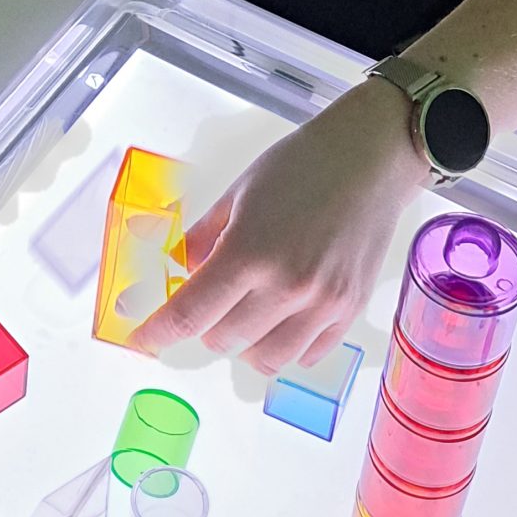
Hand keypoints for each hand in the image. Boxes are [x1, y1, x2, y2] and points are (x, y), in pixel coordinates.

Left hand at [131, 77, 424, 372]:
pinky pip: (306, 356)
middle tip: (210, 298)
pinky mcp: (350, 311)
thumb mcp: (239, 193)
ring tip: (247, 310)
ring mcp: (322, 304)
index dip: (158, 333)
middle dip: (205, 324)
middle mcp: (286, 286)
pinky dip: (284, 345)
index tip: (144, 340)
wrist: (372, 157)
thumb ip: (203, 239)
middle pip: (222, 340)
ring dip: (244, 342)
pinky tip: (281, 317)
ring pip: (265, 359)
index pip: (190, 314)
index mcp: (249, 252)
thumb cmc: (304, 164)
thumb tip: (176, 271)